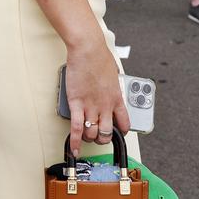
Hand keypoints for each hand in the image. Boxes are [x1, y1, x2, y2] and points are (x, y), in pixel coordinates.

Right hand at [65, 38, 129, 156]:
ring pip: (92, 133)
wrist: (88, 49)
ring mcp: (91, 106)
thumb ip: (111, 84)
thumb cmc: (99, 56)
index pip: (124, 123)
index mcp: (117, 98)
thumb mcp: (113, 73)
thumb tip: (108, 84)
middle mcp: (105, 106)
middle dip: (101, 139)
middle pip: (106, 133)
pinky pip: (77, 128)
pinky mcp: (77, 103)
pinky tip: (74, 148)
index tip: (116, 133)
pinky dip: (75, 141)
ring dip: (88, 137)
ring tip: (84, 135)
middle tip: (97, 136)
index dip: (120, 132)